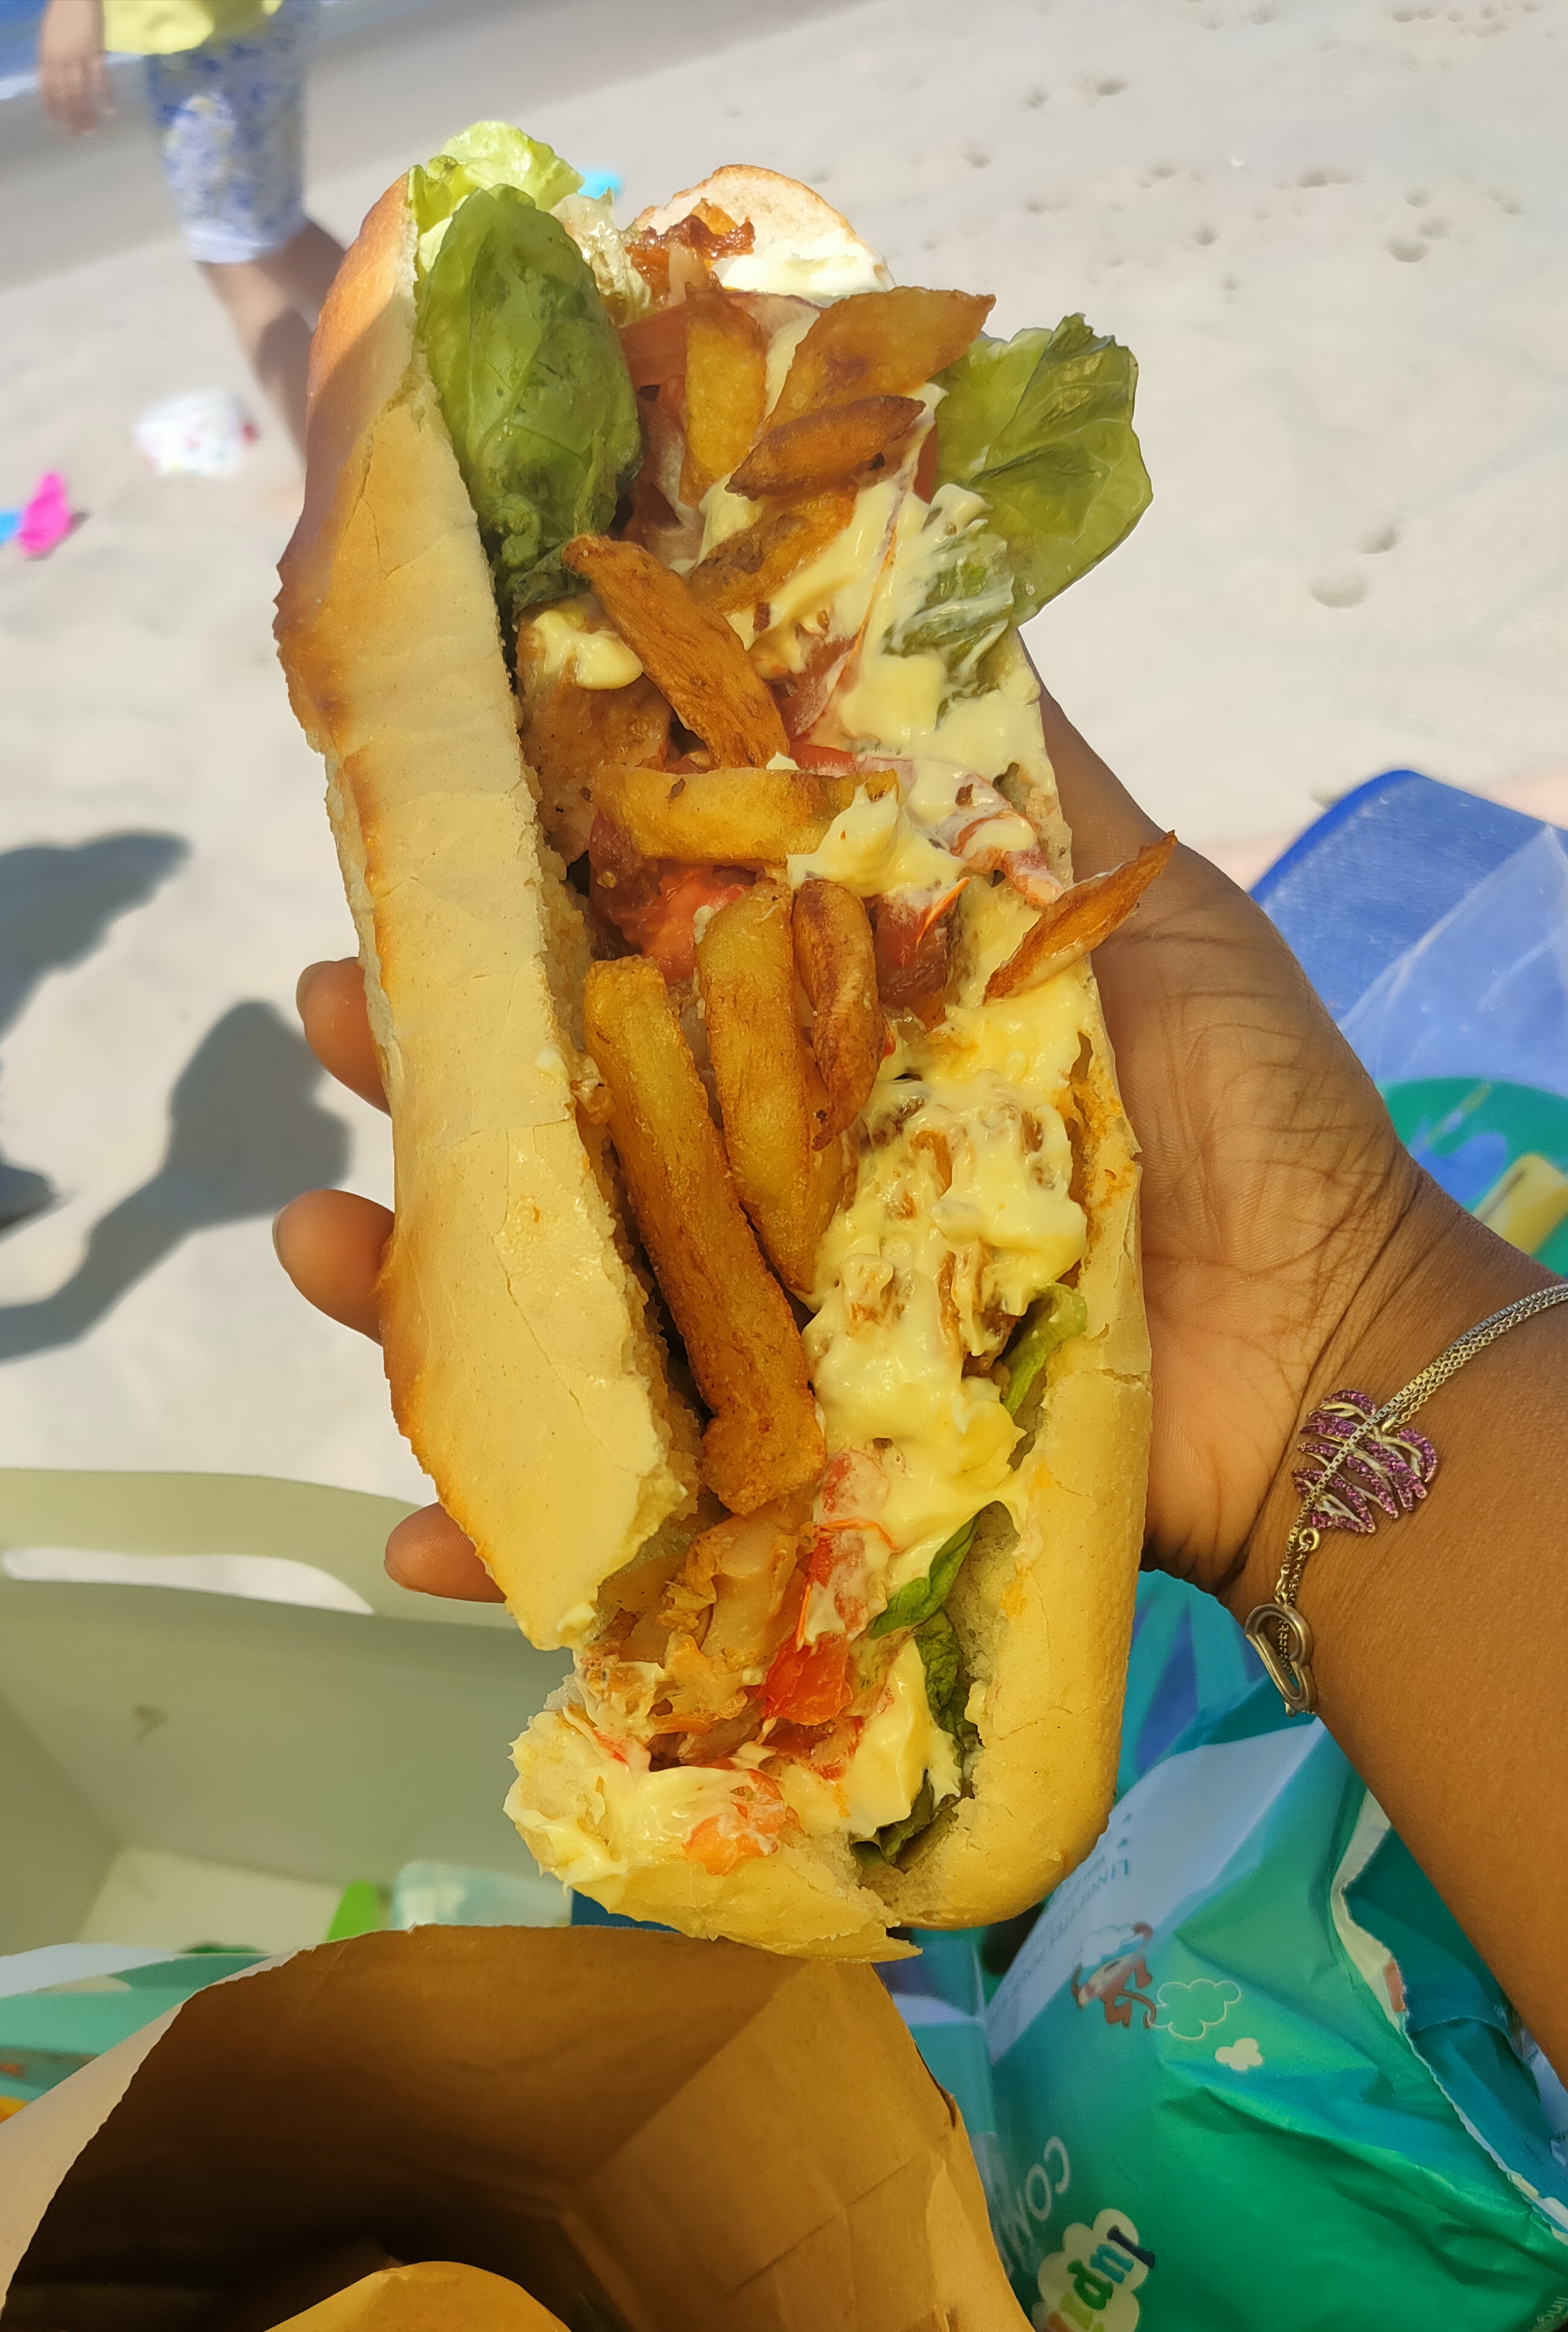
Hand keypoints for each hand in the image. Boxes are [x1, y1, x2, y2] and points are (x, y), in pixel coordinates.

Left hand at [37, 0, 109, 131]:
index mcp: (46, 55)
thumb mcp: (48, 36)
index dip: (52, 107)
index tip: (57, 125)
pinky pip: (100, 79)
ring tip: (92, 131)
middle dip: (71, 117)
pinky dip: (105, 96)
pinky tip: (110, 111)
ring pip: (81, 91)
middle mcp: (60, 60)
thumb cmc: (61, 12)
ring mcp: (78, 57)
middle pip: (65, 94)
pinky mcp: (96, 53)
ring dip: (86, 113)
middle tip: (78, 135)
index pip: (47, 88)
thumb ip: (51, 57)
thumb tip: (55, 80)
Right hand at [276, 697, 1476, 1610]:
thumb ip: (1015, 781)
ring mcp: (766, 1344)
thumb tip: (920, 585)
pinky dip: (516, 1538)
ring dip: (413, 1297)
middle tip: (328, 1017)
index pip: (628, 973)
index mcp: (818, 1052)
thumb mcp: (1134, 908)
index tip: (412, 841)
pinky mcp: (791, 1483)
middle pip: (556, 1141)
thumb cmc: (1244, 1117)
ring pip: (550, 1321)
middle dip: (424, 1083)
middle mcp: (768, 1193)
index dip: (515, 915)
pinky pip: (626, 1523)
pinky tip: (418, 1531)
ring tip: (324, 1243)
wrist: (1327, 1346)